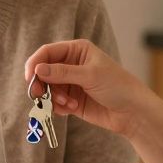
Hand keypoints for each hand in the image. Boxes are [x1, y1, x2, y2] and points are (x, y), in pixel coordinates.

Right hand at [24, 39, 153, 138]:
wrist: (132, 112)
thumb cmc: (117, 86)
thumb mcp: (90, 75)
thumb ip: (62, 73)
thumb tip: (38, 70)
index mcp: (76, 50)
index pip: (47, 52)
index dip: (35, 64)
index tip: (30, 78)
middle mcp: (71, 65)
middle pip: (43, 72)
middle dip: (41, 84)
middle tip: (39, 96)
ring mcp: (70, 83)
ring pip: (47, 89)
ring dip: (52, 98)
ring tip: (67, 104)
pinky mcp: (71, 100)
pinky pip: (54, 103)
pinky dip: (58, 107)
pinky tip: (72, 108)